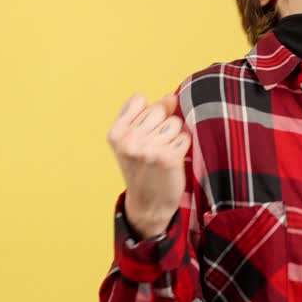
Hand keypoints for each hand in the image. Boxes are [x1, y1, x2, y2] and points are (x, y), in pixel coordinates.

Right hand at [107, 92, 190, 239]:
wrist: (148, 204)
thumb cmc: (142, 167)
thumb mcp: (132, 139)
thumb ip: (147, 114)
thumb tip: (171, 97)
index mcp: (116, 133)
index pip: (140, 100)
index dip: (147, 113)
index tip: (142, 133)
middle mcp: (129, 140)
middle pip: (160, 109)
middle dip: (162, 124)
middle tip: (153, 147)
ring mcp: (148, 149)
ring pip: (175, 122)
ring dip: (174, 137)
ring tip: (162, 154)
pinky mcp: (168, 157)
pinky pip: (185, 137)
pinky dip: (183, 147)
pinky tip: (172, 161)